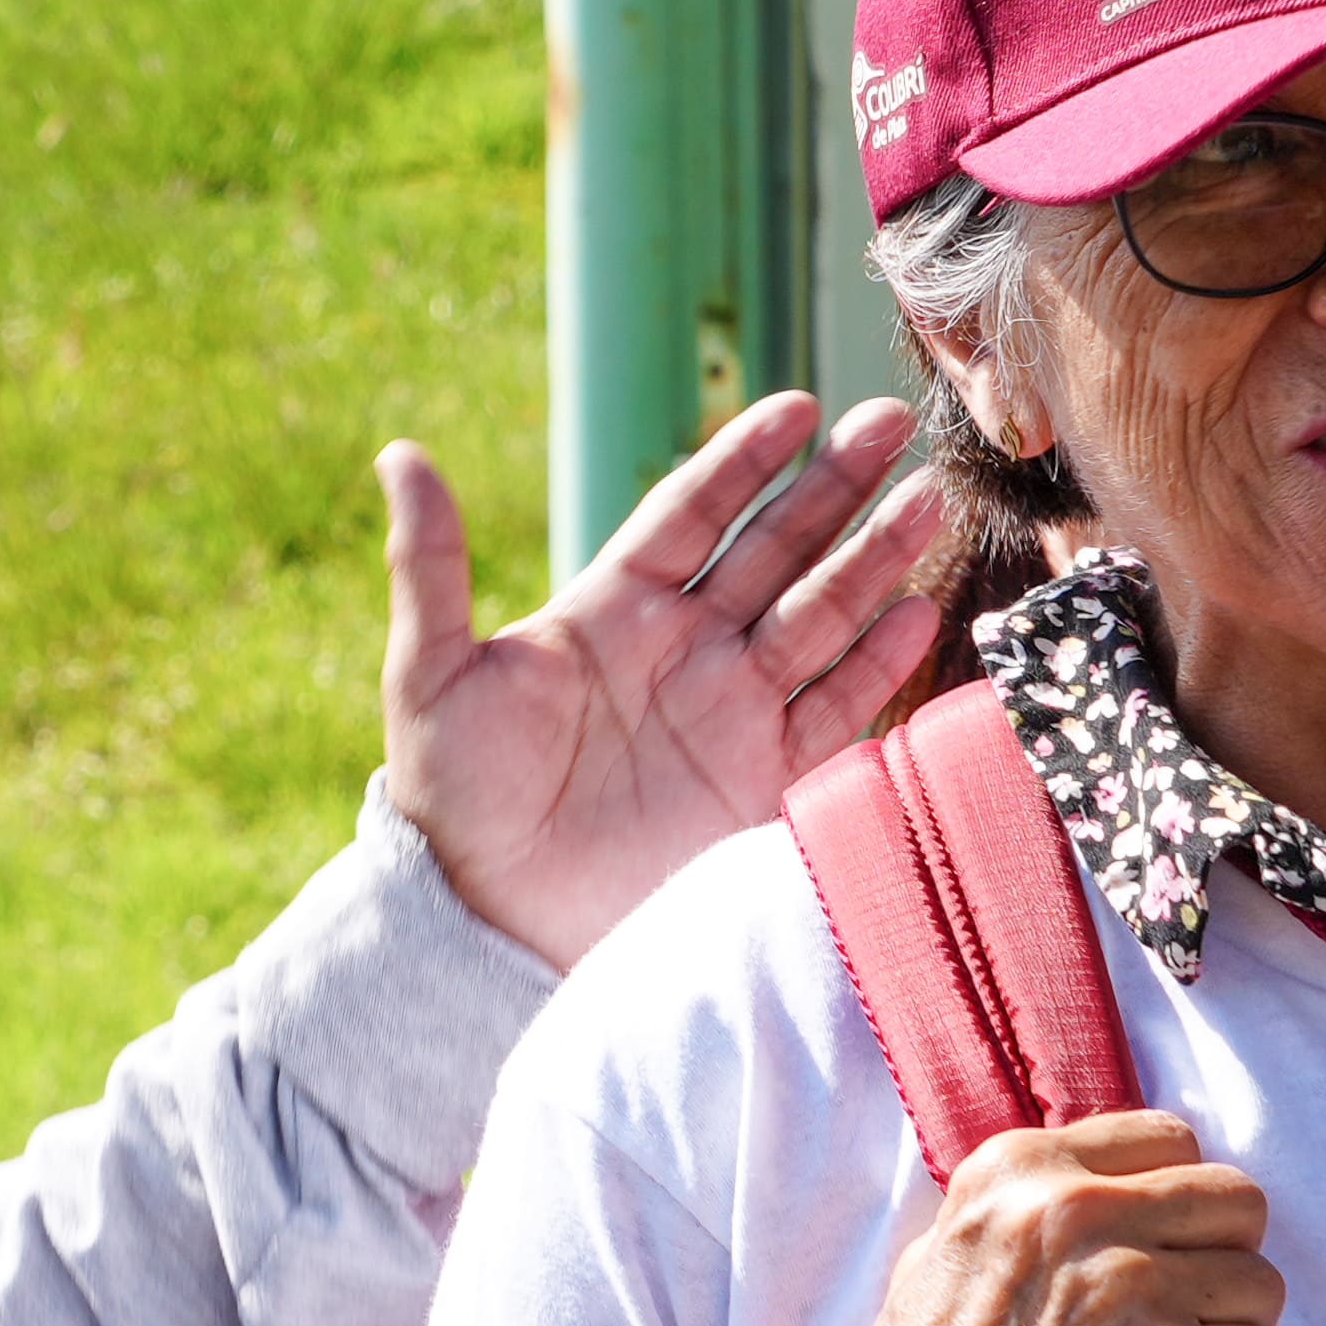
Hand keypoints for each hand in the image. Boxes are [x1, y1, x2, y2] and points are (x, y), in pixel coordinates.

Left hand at [381, 394, 952, 968]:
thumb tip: (400, 454)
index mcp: (613, 609)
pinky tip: (917, 613)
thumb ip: (431, 566)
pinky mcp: (761, 781)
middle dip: (833, 487)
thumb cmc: (450, 796)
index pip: (690, 513)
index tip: (795, 407)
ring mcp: (729, 712)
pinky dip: (876, 665)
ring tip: (926, 499)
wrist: (492, 918)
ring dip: (872, 559)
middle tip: (891, 421)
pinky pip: (832, 711)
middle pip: (773, 549)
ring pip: (817, 615)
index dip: (743, 461)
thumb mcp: (429, 674)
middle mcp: (684, 649)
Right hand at [772, 1109, 1285, 1325]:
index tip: (1150, 1260)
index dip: (1172, 1209)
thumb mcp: (936, 1271)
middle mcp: (1077, 1211)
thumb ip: (1024, 1223)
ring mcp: (1131, 1286)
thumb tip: (1110, 1201)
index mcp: (1016, 1172)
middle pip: (1234, 1198)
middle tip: (1176, 1324)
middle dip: (1218, 1264)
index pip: (1167, 1139)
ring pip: (1260, 1282)